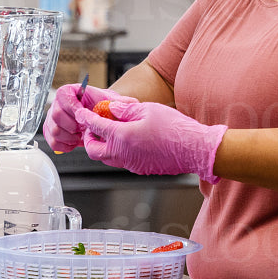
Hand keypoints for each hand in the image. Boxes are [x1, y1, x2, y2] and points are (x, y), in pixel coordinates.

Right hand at [45, 83, 131, 152]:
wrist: (95, 113)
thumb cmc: (100, 105)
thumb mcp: (111, 101)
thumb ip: (120, 102)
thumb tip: (132, 104)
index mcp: (69, 91)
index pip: (64, 98)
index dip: (74, 110)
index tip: (85, 118)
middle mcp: (58, 103)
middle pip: (56, 116)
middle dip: (73, 126)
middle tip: (84, 130)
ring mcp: (52, 118)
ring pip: (54, 131)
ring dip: (70, 137)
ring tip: (81, 136)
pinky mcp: (50, 131)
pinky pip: (52, 142)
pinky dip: (65, 146)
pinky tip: (75, 142)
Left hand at [78, 100, 226, 182]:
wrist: (195, 150)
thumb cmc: (176, 129)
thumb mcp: (149, 109)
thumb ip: (126, 109)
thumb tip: (112, 109)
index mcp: (123, 136)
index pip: (96, 126)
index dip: (86, 118)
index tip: (81, 113)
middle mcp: (124, 154)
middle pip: (93, 150)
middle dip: (89, 138)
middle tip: (94, 127)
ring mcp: (132, 164)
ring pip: (107, 159)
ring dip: (103, 146)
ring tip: (110, 133)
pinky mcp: (141, 169)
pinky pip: (121, 162)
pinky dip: (117, 152)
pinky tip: (128, 141)